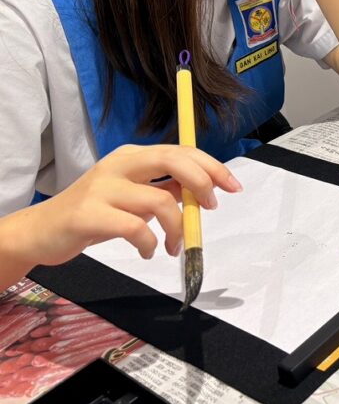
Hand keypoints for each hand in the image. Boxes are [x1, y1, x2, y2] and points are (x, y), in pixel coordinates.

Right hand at [5, 145, 241, 270]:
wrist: (40, 231)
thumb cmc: (93, 213)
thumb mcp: (131, 195)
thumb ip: (163, 190)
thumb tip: (202, 192)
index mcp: (133, 156)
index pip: (181, 151)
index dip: (212, 167)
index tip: (233, 186)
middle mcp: (118, 164)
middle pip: (173, 160)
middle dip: (202, 182)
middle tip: (210, 209)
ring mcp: (102, 187)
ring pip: (159, 201)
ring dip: (177, 228)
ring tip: (173, 246)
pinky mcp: (88, 214)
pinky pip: (135, 228)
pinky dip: (151, 243)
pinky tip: (151, 252)